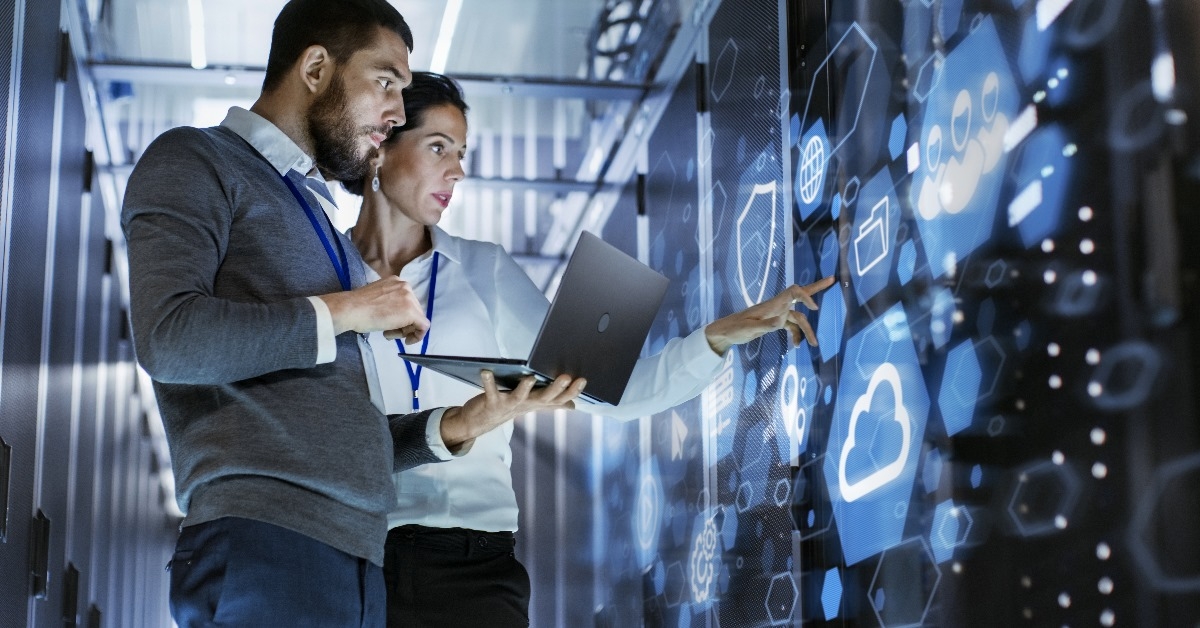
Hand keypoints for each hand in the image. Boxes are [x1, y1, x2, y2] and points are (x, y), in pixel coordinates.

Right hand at [317, 276, 429, 342]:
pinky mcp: (412, 312)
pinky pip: (423, 326)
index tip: (392, 324)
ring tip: (388, 333)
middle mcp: (406, 286)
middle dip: (404, 324)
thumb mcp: (377, 298)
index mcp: (396, 282)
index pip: (407, 302)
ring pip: (418, 319)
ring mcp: (410, 298)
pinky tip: (407, 340)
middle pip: (414, 310)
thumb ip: (389, 302)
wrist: (351, 309)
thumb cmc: (357, 307)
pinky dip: (417, 336)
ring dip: (405, 330)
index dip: (401, 316)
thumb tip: (395, 315)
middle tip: (389, 331)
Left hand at [439, 371, 586, 450]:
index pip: (559, 399)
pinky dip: (488, 382)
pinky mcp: (491, 402)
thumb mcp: (532, 404)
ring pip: (519, 397)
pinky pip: (490, 391)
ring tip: (530, 378)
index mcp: (536, 403)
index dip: (571, 391)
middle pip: (544, 398)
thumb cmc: (508, 407)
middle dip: (556, 389)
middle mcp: (525, 405)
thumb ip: (552, 403)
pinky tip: (486, 371)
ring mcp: (508, 405)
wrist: (480, 422)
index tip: (583, 380)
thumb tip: (573, 405)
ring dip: (525, 389)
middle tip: (566, 377)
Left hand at [703, 276, 836, 353]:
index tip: (814, 309)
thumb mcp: (749, 329)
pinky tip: (796, 346)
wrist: (725, 332)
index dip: (805, 296)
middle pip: (800, 294)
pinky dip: (796, 335)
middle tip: (833, 279)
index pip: (793, 292)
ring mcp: (777, 314)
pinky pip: (791, 326)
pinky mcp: (774, 322)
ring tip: (814, 345)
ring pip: (798, 318)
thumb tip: (781, 322)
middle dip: (816, 288)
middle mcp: (777, 306)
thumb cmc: (735, 329)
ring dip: (807, 330)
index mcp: (772, 304)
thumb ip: (766, 325)